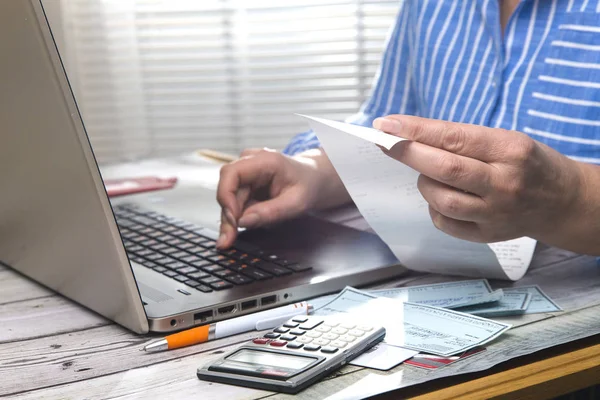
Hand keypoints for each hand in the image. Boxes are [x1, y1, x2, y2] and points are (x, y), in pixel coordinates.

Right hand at [216, 148, 348, 247]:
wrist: (314, 179)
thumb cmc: (309, 186)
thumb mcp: (297, 203)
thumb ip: (271, 212)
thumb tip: (243, 222)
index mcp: (264, 160)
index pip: (231, 173)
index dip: (226, 196)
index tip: (233, 219)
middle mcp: (250, 163)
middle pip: (227, 189)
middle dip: (228, 216)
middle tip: (228, 239)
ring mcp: (246, 173)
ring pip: (228, 198)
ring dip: (231, 220)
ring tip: (232, 237)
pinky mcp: (245, 184)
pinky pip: (235, 202)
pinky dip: (237, 217)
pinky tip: (242, 227)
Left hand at [373, 115, 585, 246]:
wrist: (561, 201)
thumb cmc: (526, 163)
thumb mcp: (504, 139)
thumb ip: (461, 139)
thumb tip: (407, 135)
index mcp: (509, 151)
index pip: (453, 138)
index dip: (414, 131)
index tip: (385, 124)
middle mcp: (504, 183)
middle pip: (444, 169)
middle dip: (407, 153)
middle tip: (385, 143)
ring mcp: (496, 213)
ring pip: (441, 200)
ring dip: (423, 183)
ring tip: (429, 174)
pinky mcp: (488, 235)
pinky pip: (445, 223)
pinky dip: (433, 207)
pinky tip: (441, 197)